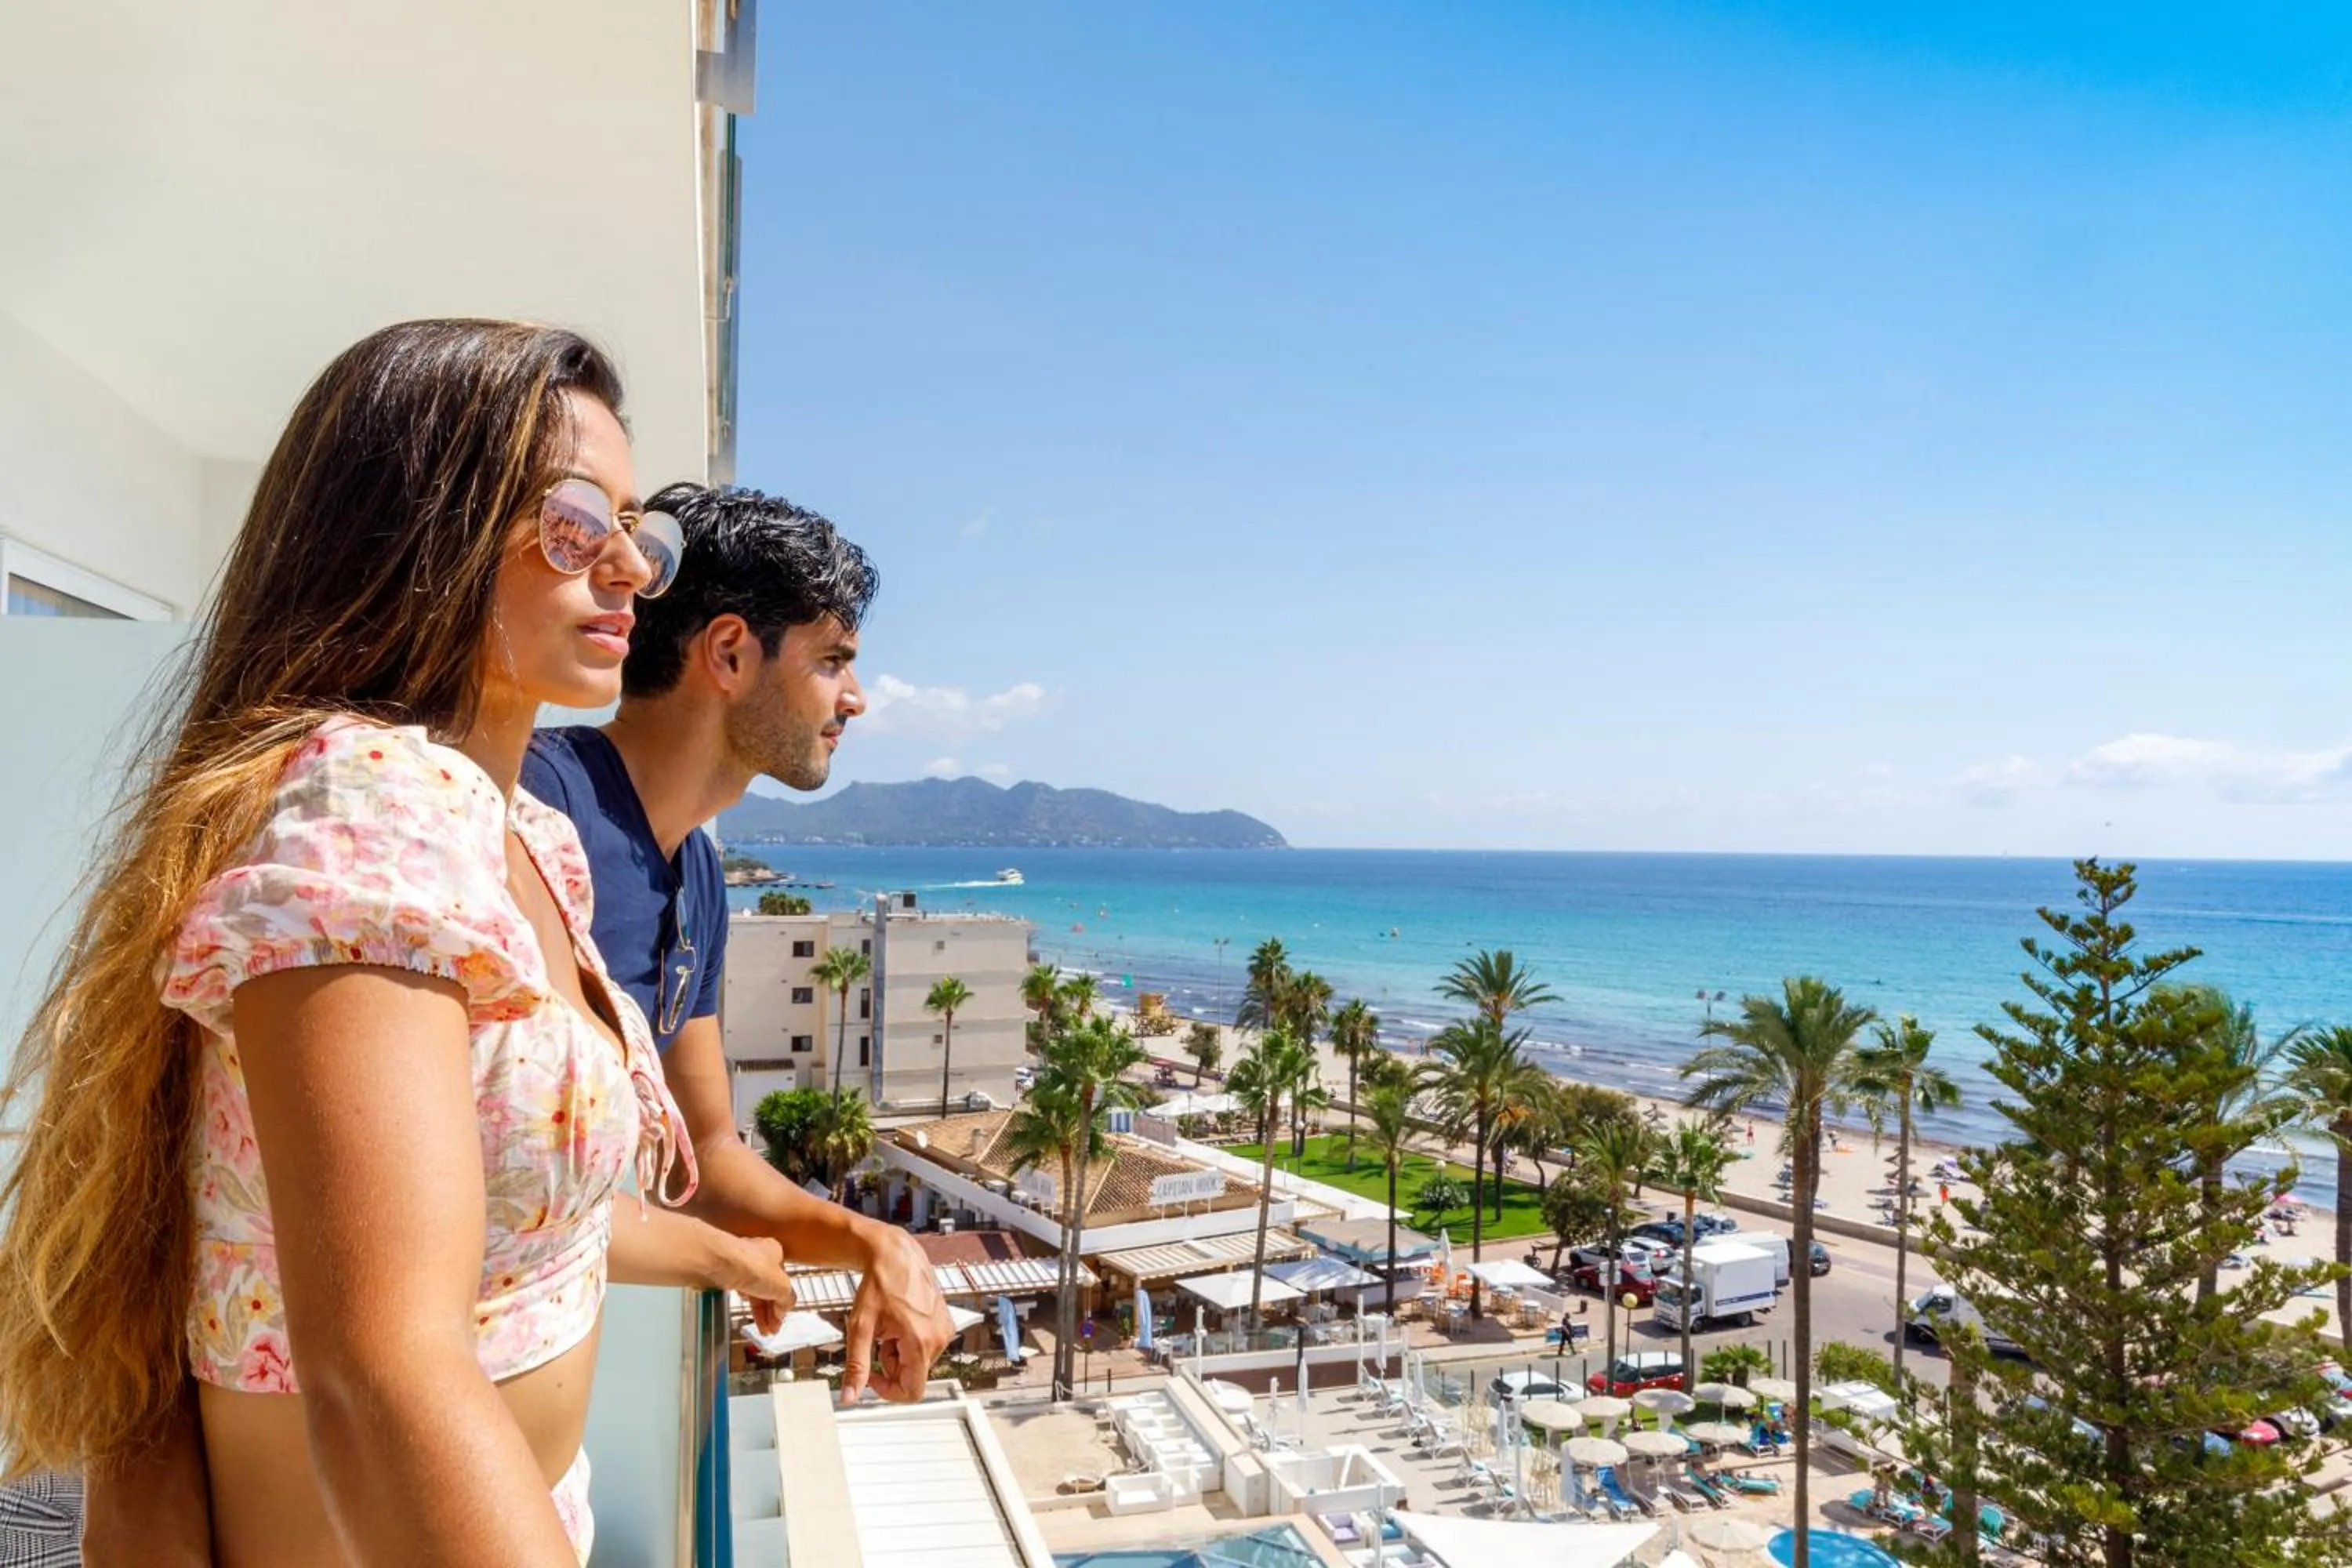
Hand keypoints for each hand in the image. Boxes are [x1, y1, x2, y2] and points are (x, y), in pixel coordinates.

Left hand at [716, 1235, 793, 1335]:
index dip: (783, 1303)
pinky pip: (737, 1291)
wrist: (716, 1263)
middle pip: (767, 1288)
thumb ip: (787, 1299)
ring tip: (760, 1328)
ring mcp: (738, 1265)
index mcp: (774, 1253)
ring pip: (752, 1291)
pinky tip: (744, 1310)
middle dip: (770, 1311)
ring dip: (758, 1311)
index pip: (782, 1281)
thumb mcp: (781, 1287)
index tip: (780, 1320)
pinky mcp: (723, 1274)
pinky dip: (742, 1303)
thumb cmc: (749, 1265)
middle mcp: (757, 1255)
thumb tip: (785, 1309)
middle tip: (771, 1329)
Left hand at [839, 1223, 953, 1405]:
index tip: (872, 1377)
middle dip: (891, 1365)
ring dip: (899, 1353)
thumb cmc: (878, 1285)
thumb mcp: (861, 1328)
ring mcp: (944, 1329)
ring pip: (919, 1361)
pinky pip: (926, 1347)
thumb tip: (850, 1396)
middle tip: (877, 1340)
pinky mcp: (945, 1322)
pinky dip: (910, 1342)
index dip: (888, 1391)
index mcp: (920, 1342)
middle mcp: (938, 1338)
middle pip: (913, 1375)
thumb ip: (857, 1366)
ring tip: (887, 1328)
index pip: (912, 1392)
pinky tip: (899, 1322)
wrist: (895, 1254)